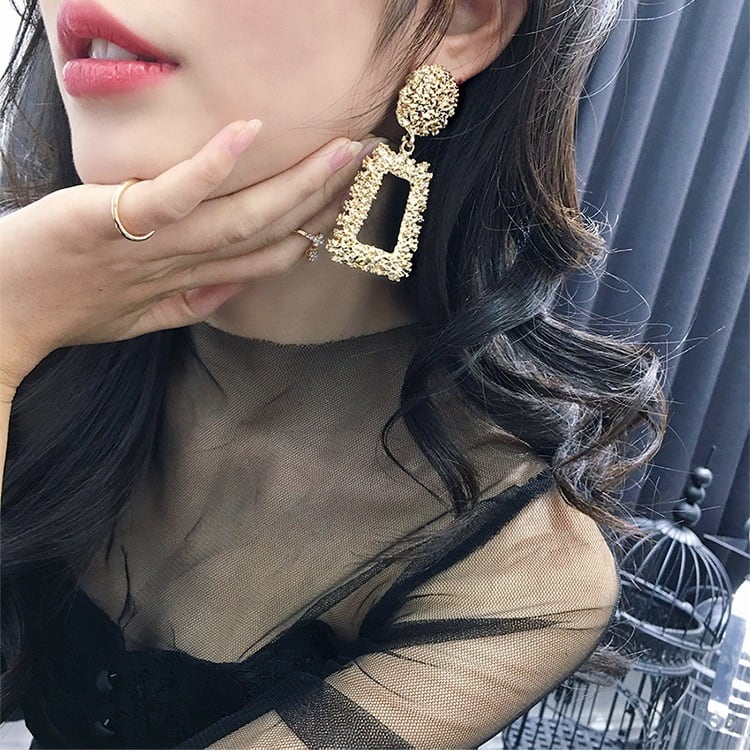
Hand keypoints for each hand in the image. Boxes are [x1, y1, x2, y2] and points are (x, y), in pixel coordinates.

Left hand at [0, 120, 375, 390]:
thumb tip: (236, 286)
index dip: (312, 233)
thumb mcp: (141, 318)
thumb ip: (193, 302)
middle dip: (322, 197)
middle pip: (266, 230)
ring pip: (238, 215)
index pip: (266, 260)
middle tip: (365, 158)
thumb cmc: (71, 311)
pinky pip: (174, 194)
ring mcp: (154, 245)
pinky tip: (250, 131)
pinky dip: (213, 166)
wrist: (3, 315)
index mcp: (192, 285)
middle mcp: (186, 265)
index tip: (348, 206)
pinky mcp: (115, 218)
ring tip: (337, 148)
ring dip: (294, 182)